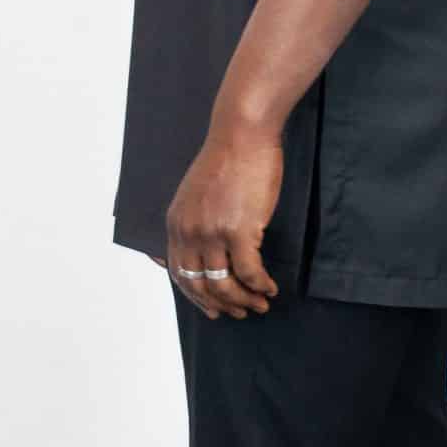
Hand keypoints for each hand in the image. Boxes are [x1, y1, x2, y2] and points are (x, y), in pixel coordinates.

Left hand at [164, 121, 282, 318]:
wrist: (242, 134)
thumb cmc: (227, 158)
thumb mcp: (195, 193)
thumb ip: (194, 220)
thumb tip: (206, 249)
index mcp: (176, 224)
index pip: (180, 274)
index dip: (197, 297)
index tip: (213, 309)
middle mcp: (190, 232)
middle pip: (201, 285)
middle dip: (222, 305)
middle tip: (241, 312)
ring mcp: (213, 233)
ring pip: (226, 284)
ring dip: (244, 300)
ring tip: (260, 304)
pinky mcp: (240, 230)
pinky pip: (250, 272)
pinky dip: (260, 285)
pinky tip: (271, 287)